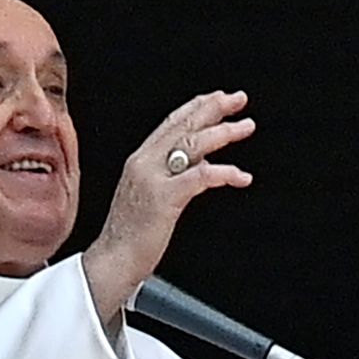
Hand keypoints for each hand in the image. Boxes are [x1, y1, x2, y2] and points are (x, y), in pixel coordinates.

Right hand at [81, 89, 253, 330]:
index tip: (218, 98)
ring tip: (246, 127)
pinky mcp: (164, 198)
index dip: (197, 106)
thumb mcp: (150, 196)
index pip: (171, 122)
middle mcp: (144, 162)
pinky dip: (225, 172)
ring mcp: (153, 178)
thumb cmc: (130, 236)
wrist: (112, 260)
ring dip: (224, 132)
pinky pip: (201, 176)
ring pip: (193, 142)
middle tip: (238, 99)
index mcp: (140, 160)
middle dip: (214, 107)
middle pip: (184, 124)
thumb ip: (172, 176)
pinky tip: (241, 176)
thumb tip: (200, 165)